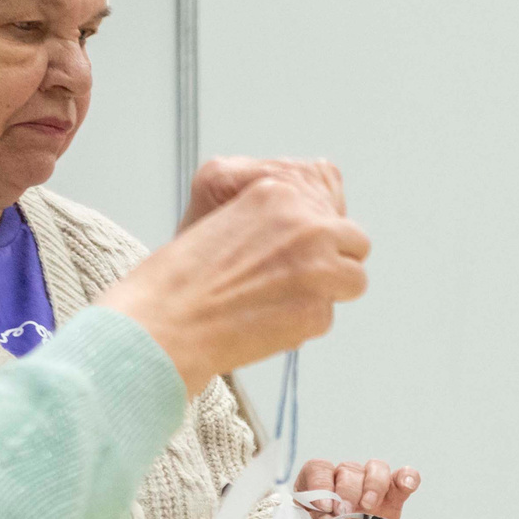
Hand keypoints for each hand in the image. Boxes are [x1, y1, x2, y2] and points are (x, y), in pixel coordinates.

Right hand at [100, 173, 370, 396]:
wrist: (164, 323)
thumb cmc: (184, 277)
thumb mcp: (227, 218)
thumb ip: (276, 217)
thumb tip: (324, 225)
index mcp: (279, 193)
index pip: (331, 206)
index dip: (318, 234)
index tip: (298, 250)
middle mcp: (306, 225)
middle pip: (354, 240)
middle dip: (334, 260)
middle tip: (297, 280)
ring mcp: (317, 268)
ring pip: (354, 279)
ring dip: (328, 292)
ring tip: (283, 301)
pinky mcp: (318, 312)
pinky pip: (328, 317)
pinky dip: (304, 324)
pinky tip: (265, 322)